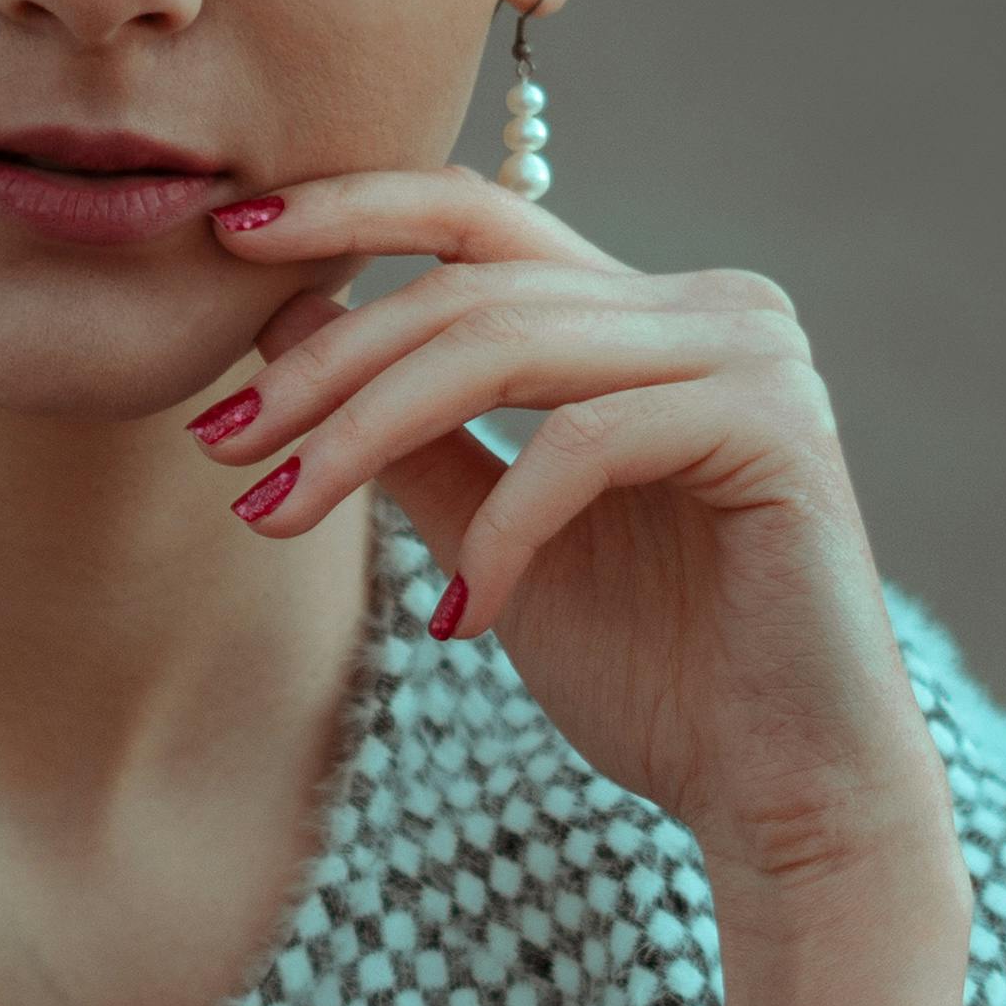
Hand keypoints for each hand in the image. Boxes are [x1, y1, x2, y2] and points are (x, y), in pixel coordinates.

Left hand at [189, 175, 964, 919]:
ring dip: (367, 433)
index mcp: (645, 317)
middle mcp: (710, 307)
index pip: (480, 218)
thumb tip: (288, 331)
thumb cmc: (654, 678)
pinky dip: (500, 528)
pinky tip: (462, 614)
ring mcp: (751, 356)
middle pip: (472, 289)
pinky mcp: (773, 426)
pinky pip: (583, 442)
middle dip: (326, 366)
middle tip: (221, 448)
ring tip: (279, 516)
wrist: (784, 795)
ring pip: (510, 347)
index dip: (352, 210)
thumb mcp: (491, 540)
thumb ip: (415, 441)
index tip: (230, 241)